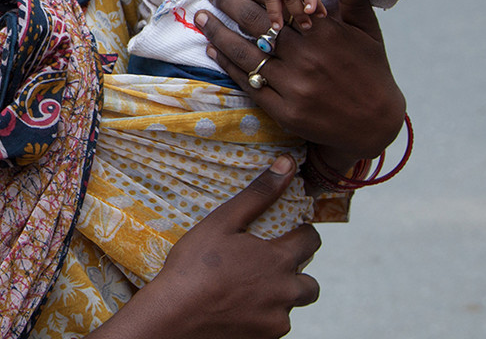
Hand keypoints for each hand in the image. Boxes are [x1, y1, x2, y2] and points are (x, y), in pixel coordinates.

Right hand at [89, 156, 319, 338]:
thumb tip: (288, 164)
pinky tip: (240, 306)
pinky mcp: (265, 338)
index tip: (286, 233)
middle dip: (296, 271)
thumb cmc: (194, 264)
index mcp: (278, 259)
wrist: (174, 315)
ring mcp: (276, 318)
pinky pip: (276, 324)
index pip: (311, 240)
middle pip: (310, 282)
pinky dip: (265, 315)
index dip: (301, 233)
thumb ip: (258, 194)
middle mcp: (285, 291)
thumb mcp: (223, 222)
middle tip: (268, 264)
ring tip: (253, 287)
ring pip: (293, 305)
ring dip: (282, 296)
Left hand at [196, 0, 405, 160]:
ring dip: (219, 33)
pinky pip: (249, 84)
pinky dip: (229, 66)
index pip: (280, 4)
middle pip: (256, 25)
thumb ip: (356, 1)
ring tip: (202, 18)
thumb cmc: (372, 72)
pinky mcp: (284, 111)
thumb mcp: (369, 33)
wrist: (376, 124)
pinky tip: (214, 51)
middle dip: (229, 4)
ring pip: (246, 54)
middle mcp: (306, 59)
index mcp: (325, 34)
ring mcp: (294, 87)